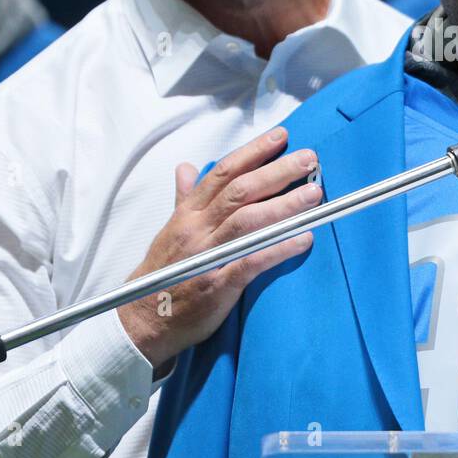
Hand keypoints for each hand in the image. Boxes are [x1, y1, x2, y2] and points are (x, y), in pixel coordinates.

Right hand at [119, 127, 322, 370]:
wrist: (142, 321)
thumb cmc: (162, 273)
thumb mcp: (170, 230)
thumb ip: (185, 198)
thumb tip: (186, 167)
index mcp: (188, 213)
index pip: (223, 173)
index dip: (253, 152)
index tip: (281, 136)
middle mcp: (198, 228)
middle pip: (240, 191)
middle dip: (277, 171)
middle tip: (309, 157)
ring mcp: (208, 255)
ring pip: (247, 221)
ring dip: (284, 205)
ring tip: (314, 194)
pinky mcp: (218, 284)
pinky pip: (251, 261)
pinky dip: (279, 248)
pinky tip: (304, 239)